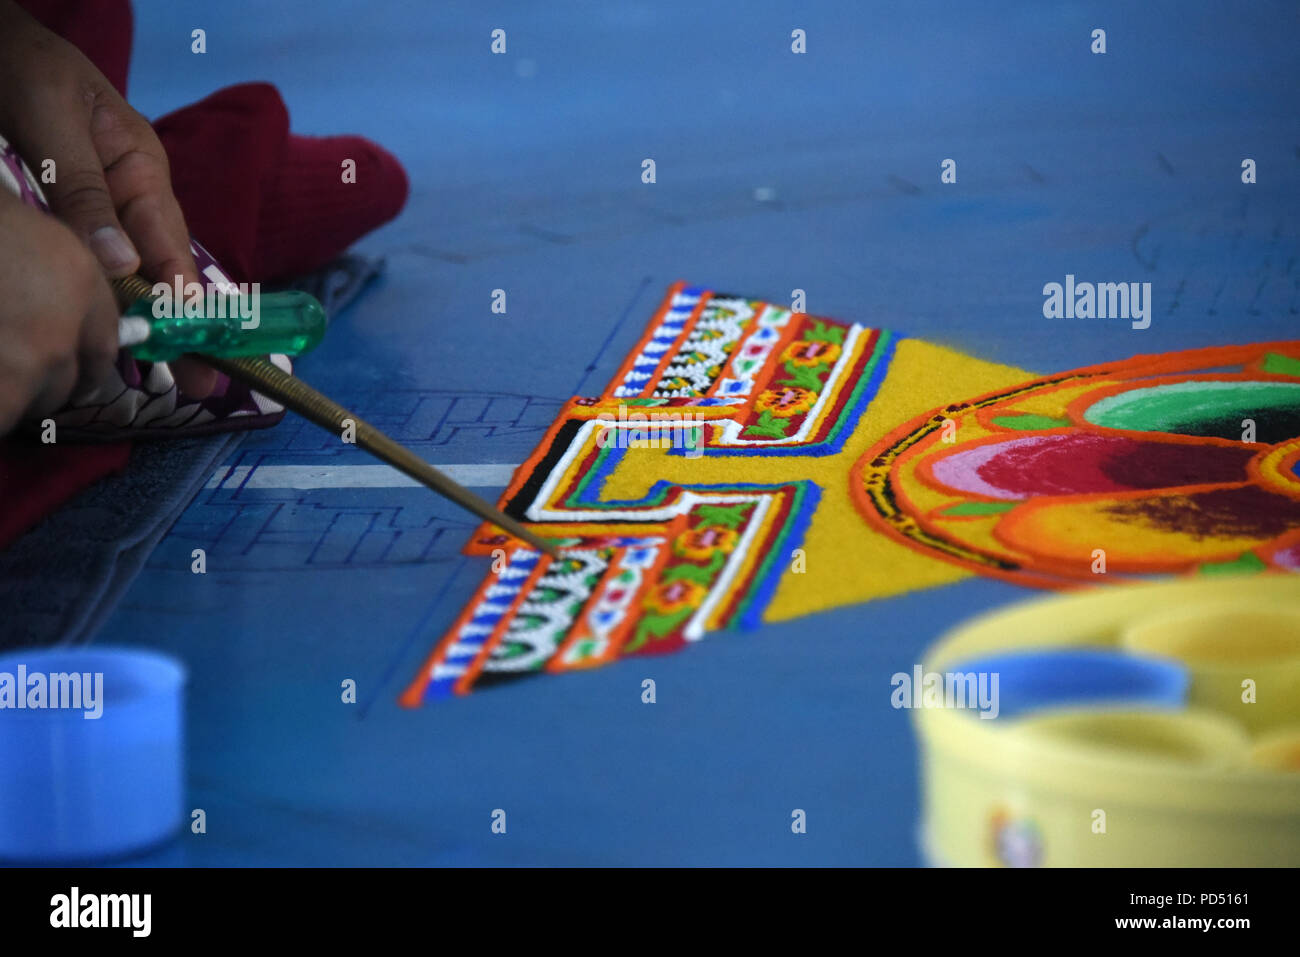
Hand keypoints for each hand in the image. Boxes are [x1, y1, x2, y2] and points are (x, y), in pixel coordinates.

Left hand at [0, 1, 215, 397]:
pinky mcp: (69, 215)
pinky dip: (106, 301)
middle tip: (198, 385)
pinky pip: (94, 264)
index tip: (192, 345)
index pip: (171, 245)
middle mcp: (130, 195)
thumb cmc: (16, 62)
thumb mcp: (48, 119)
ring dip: (143, 324)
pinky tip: (112, 334)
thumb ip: (82, 189)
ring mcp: (102, 207)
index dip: (183, 300)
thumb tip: (120, 265)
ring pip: (130, 275)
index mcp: (141, 168)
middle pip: (161, 271)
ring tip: (165, 376)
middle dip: (181, 328)